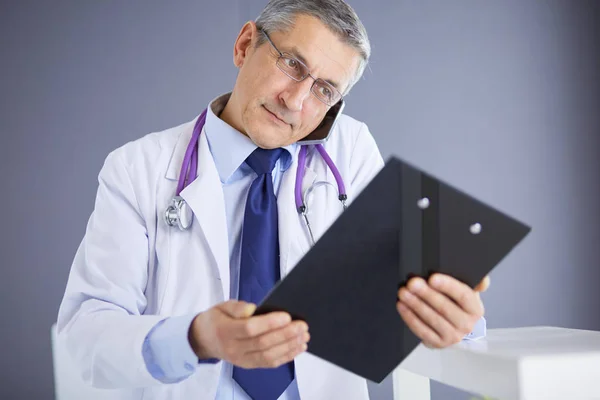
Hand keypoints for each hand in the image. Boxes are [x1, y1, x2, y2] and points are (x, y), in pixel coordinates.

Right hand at [188, 300, 309, 367]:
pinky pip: (269, 363)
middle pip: (263, 343)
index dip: (269, 323)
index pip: (250, 329)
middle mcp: (233, 348)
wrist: (203, 339)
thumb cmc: (216, 319)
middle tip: (302, 326)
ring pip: (268, 356)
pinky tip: (298, 348)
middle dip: (285, 335)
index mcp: (225, 331)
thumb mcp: (221, 306)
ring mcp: (241, 360)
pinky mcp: (248, 365)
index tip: (287, 316)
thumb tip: (254, 309)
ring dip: (289, 347)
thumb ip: (237, 307)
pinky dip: (286, 356)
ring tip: (304, 337)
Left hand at [396, 274, 489, 348]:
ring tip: (404, 292)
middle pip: (445, 307)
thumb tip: (483, 281)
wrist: (454, 326)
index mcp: (475, 309)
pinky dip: (410, 317)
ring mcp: (453, 337)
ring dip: (415, 304)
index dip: (448, 286)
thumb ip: (474, 283)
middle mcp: (467, 325)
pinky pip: (422, 330)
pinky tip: (402, 306)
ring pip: (432, 319)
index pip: (464, 296)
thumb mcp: (467, 291)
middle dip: (426, 294)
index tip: (432, 278)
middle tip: (412, 283)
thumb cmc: (457, 304)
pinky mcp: (438, 343)